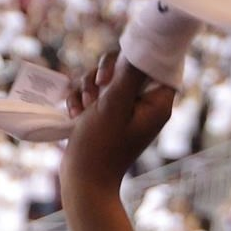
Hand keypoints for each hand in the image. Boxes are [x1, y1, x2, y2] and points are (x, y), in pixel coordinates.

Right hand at [61, 50, 175, 194]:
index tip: (112, 71)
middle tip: (97, 87)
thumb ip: (128, 74)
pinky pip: (92, 93)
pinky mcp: (105, 115)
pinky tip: (73, 114)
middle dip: (102, 75)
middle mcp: (143, 104)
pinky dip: (80, 99)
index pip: (154, 64)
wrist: (82, 181)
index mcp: (156, 103)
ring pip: (104, 78)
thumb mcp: (114, 105)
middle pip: (125, 67)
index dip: (133, 58)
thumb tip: (140, 48)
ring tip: (82, 108)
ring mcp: (123, 110)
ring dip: (87, 87)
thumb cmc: (100, 146)